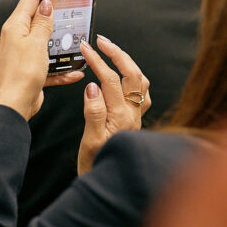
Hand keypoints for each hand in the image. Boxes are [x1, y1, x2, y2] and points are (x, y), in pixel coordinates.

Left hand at [0, 0, 83, 119]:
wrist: (15, 105)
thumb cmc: (22, 73)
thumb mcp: (37, 43)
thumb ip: (43, 23)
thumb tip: (45, 5)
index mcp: (14, 28)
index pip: (28, 2)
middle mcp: (14, 40)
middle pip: (35, 22)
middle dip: (53, 18)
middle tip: (69, 12)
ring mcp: (20, 56)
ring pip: (42, 44)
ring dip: (58, 45)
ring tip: (74, 42)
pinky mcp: (27, 72)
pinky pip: (45, 66)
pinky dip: (59, 68)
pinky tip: (73, 72)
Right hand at [77, 35, 150, 173]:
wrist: (113, 185)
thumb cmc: (97, 166)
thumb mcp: (90, 142)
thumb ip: (93, 113)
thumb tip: (93, 87)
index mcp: (120, 117)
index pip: (109, 79)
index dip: (97, 61)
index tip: (85, 48)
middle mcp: (132, 114)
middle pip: (132, 74)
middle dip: (117, 54)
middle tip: (100, 41)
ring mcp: (136, 117)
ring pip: (140, 82)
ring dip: (128, 63)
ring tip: (112, 52)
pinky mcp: (135, 121)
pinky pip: (141, 94)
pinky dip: (133, 79)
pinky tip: (124, 77)